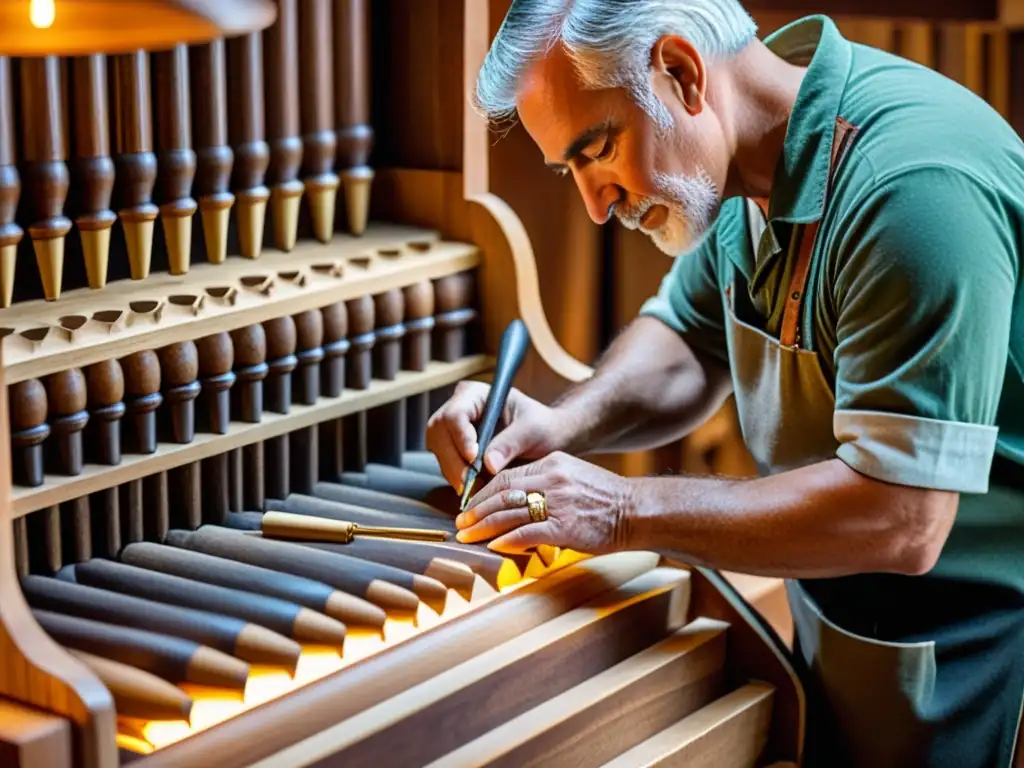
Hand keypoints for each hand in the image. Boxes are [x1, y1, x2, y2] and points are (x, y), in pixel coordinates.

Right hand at [425, 381, 568, 493]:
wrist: (545, 438)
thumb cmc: (541, 426)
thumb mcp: (532, 430)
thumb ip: (510, 443)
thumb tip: (489, 464)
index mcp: (476, 394)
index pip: (456, 413)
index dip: (461, 437)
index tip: (474, 458)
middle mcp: (459, 408)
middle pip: (440, 433)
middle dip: (455, 460)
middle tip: (471, 483)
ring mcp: (453, 429)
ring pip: (440, 450)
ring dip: (455, 472)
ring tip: (477, 490)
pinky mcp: (454, 448)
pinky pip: (447, 464)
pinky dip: (458, 479)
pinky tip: (475, 490)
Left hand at [454, 451, 633, 554]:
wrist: (637, 510)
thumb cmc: (606, 499)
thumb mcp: (573, 476)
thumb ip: (544, 482)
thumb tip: (515, 500)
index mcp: (552, 463)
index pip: (506, 475)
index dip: (483, 492)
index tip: (469, 505)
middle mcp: (552, 479)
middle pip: (502, 492)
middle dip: (476, 509)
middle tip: (460, 523)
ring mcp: (559, 502)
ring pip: (509, 512)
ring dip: (483, 526)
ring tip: (468, 537)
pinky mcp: (565, 526)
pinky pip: (527, 532)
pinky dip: (507, 540)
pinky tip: (495, 546)